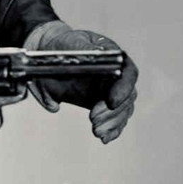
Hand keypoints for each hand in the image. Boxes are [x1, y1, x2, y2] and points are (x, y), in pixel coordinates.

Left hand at [31, 25, 138, 143]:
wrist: (54, 52)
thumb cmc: (63, 45)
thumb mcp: (67, 45)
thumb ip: (70, 63)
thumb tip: (67, 78)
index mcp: (114, 57)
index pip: (128, 73)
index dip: (123, 88)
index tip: (111, 101)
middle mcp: (117, 75)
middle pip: (127, 96)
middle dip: (113, 111)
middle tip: (94, 119)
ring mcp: (112, 90)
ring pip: (123, 111)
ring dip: (112, 123)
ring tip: (96, 130)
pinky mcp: (104, 104)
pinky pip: (115, 119)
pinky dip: (112, 130)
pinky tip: (104, 138)